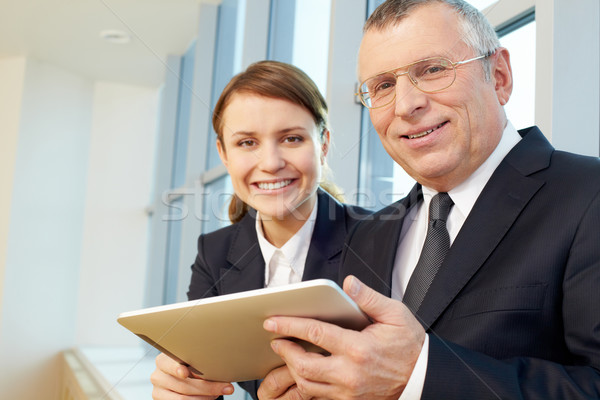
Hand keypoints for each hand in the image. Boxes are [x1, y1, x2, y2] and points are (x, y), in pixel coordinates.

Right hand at [150, 352, 234, 398]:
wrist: (177, 374)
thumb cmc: (187, 364)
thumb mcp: (189, 359)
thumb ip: (196, 361)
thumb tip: (216, 366)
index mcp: (163, 360)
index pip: (171, 366)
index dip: (177, 369)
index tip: (185, 372)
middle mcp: (157, 376)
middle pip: (184, 385)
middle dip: (208, 387)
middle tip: (227, 387)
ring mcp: (158, 391)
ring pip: (183, 399)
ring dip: (206, 397)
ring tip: (220, 392)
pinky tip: (210, 398)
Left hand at [262, 275, 425, 399]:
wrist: (422, 377)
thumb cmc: (409, 344)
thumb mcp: (396, 314)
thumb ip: (369, 298)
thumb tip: (348, 283)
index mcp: (359, 348)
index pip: (315, 334)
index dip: (290, 326)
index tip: (273, 321)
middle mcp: (350, 373)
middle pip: (303, 365)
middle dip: (285, 350)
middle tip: (275, 338)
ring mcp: (349, 391)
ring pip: (307, 385)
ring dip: (291, 369)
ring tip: (286, 353)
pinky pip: (318, 397)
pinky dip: (305, 385)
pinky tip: (301, 372)